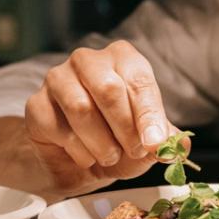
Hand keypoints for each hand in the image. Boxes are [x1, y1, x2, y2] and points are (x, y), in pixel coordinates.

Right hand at [24, 40, 184, 195]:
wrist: (80, 160)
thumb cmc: (118, 140)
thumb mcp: (148, 141)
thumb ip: (166, 139)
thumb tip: (181, 143)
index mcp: (122, 58)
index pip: (138, 81)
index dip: (149, 115)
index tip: (154, 142)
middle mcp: (88, 60)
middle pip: (108, 89)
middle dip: (125, 128)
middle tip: (134, 151)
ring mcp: (57, 78)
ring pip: (81, 109)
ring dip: (101, 143)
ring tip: (110, 156)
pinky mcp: (36, 103)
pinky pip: (57, 127)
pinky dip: (77, 151)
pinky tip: (85, 156)